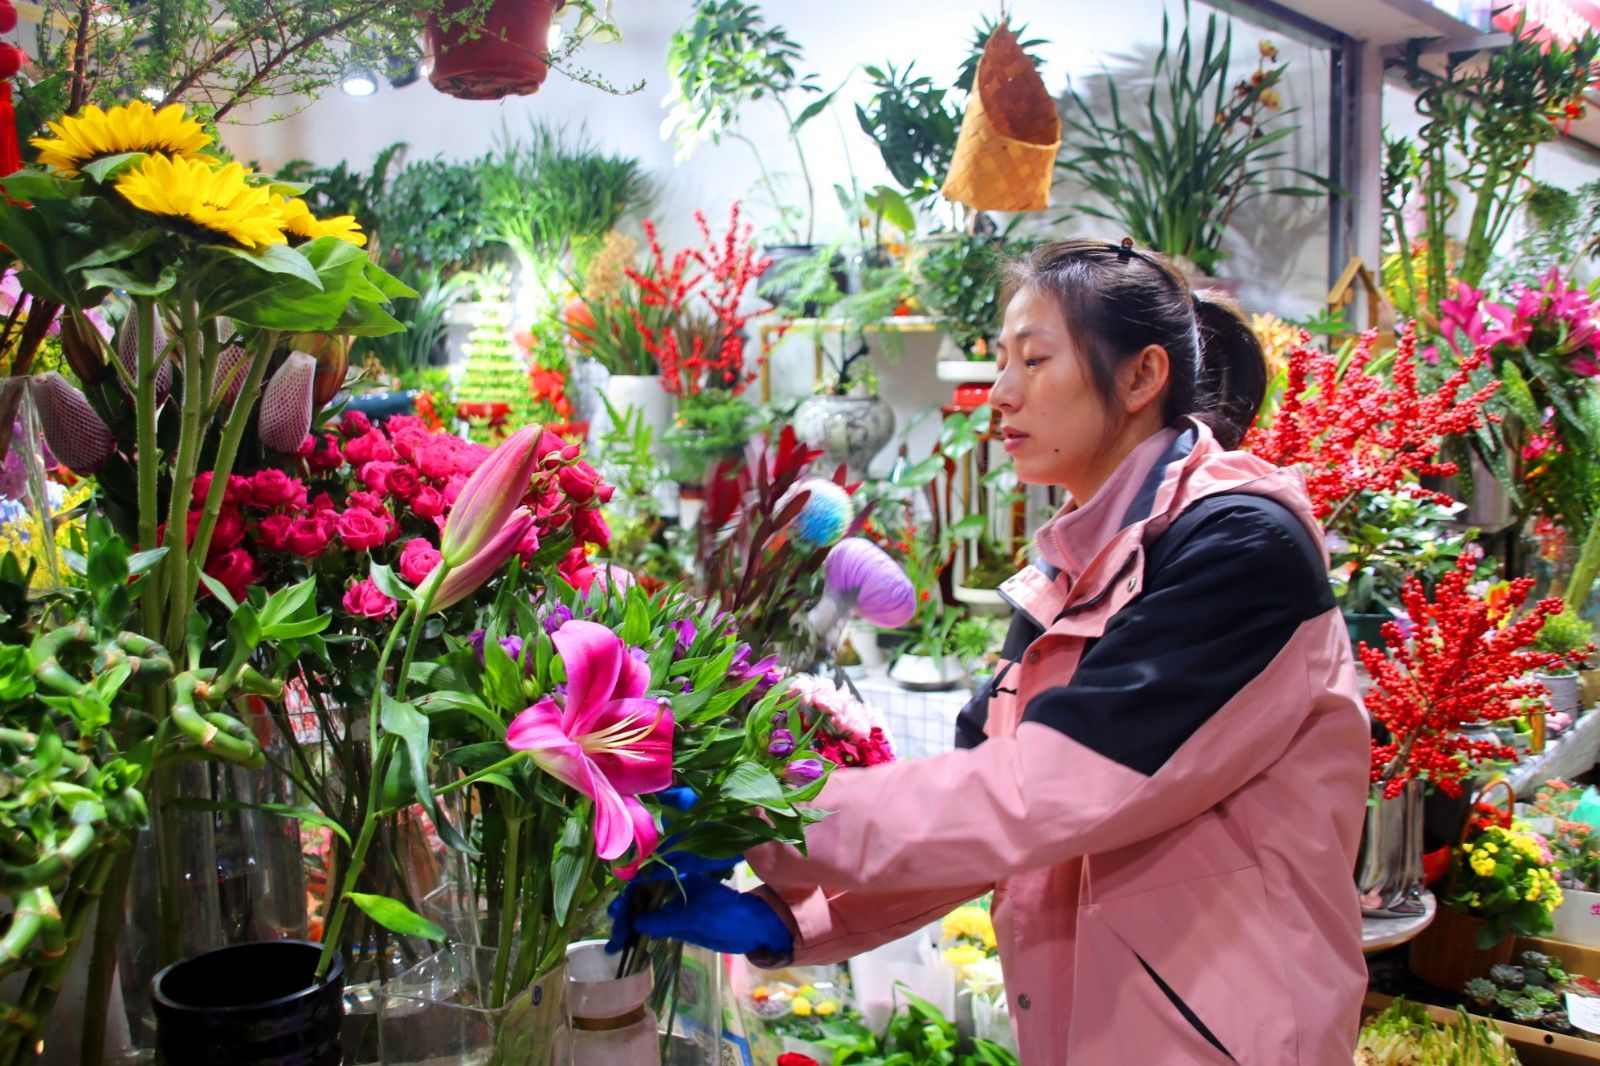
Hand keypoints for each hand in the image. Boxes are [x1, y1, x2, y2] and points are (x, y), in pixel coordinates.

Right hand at [604, 850, 741, 954]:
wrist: (753, 929)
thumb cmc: (728, 916)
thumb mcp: (696, 918)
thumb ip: (666, 921)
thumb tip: (637, 922)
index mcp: (680, 876)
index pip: (646, 881)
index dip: (628, 897)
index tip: (616, 914)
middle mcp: (675, 886)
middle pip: (642, 896)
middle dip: (626, 914)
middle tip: (615, 937)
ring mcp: (676, 903)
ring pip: (646, 910)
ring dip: (630, 924)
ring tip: (617, 944)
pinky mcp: (678, 920)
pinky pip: (655, 923)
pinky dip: (642, 932)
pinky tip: (630, 942)